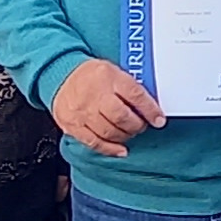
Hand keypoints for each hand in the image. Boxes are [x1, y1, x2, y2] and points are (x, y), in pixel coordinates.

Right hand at [51, 61, 165, 157]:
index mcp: (108, 77)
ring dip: (125, 136)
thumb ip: (130, 87)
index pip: (135, 95)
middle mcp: (94, 95)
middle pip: (122, 117)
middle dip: (137, 125)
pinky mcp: (74, 126)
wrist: (61, 76)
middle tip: (141, 125)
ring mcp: (82, 112)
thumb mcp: (114, 71)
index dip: (150, 110)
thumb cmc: (92, 76)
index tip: (159, 120)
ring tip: (129, 133)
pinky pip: (94, 142)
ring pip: (109, 132)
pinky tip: (120, 149)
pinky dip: (110, 149)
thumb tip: (151, 107)